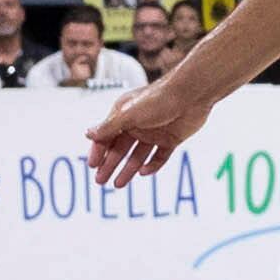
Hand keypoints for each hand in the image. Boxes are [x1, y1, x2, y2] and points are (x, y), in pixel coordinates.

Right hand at [84, 71, 215, 184]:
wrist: (192, 94)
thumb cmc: (158, 99)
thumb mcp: (129, 115)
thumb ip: (109, 127)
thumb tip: (87, 134)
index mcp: (124, 114)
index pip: (107, 136)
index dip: (98, 150)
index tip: (92, 166)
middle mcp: (138, 124)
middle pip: (120, 148)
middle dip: (110, 164)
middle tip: (100, 181)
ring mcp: (155, 132)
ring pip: (138, 155)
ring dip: (128, 169)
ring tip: (118, 185)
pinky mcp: (171, 139)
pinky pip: (159, 156)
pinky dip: (152, 165)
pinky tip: (144, 173)